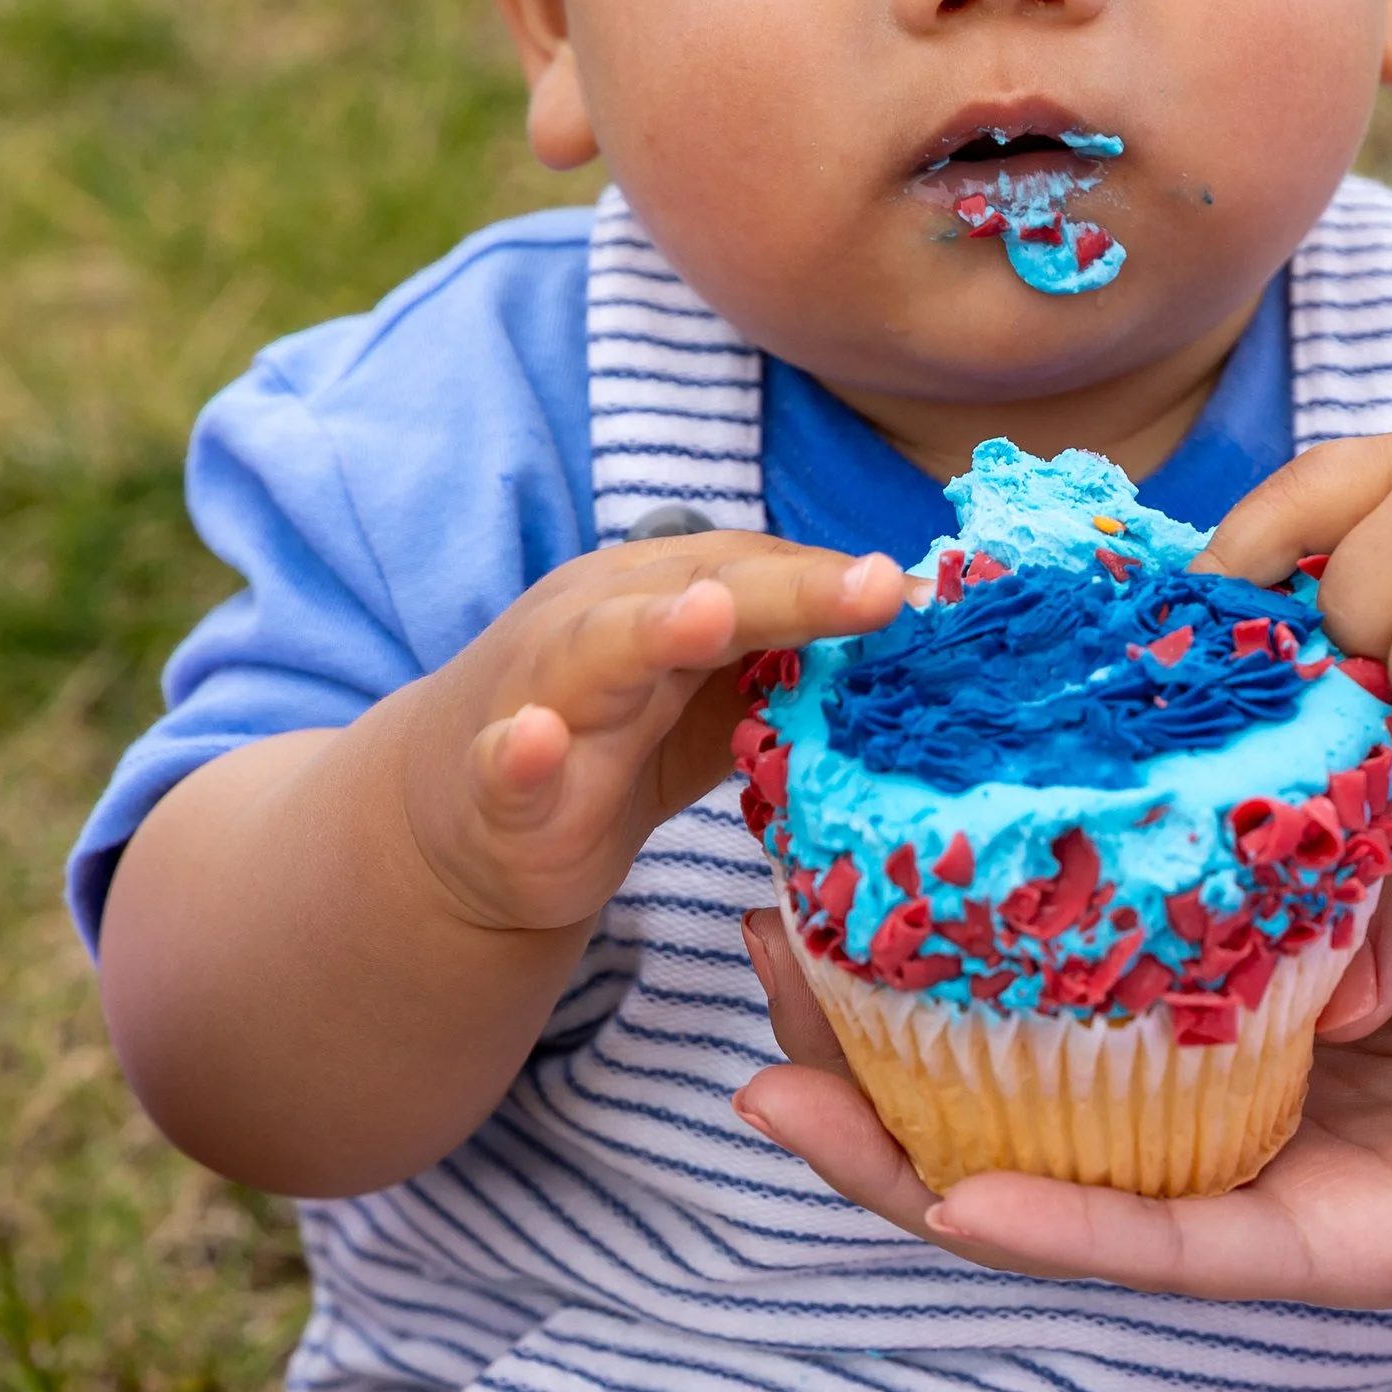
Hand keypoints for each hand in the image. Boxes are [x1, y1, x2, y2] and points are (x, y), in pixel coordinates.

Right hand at [398, 533, 904, 936]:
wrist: (461, 819)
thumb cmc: (608, 737)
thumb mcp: (709, 695)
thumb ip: (788, 663)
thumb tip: (909, 632)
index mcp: (659, 597)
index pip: (759, 572)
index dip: (840, 582)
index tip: (931, 596)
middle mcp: (600, 626)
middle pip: (702, 592)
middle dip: (789, 589)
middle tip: (879, 588)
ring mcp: (540, 697)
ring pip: (597, 652)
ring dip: (654, 631)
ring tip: (714, 616)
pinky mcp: (496, 785)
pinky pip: (505, 762)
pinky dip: (518, 750)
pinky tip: (536, 737)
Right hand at [735, 770, 1391, 1303]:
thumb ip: (1284, 764)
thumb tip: (1160, 668)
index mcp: (1204, 1030)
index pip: (1014, 999)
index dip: (896, 947)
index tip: (791, 863)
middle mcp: (1202, 1129)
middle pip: (981, 1110)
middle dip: (850, 1050)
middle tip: (743, 972)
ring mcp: (1251, 1202)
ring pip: (1033, 1200)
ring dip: (895, 1158)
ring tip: (776, 1094)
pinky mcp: (1323, 1253)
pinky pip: (1164, 1248)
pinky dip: (1057, 1229)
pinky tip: (950, 1194)